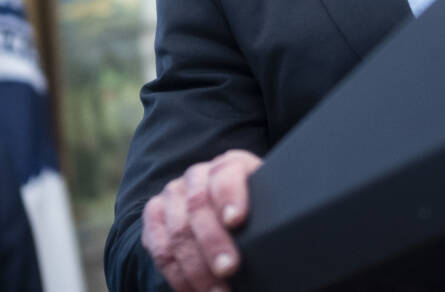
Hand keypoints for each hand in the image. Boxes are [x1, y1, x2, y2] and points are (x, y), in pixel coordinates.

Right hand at [140, 149, 262, 291]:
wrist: (224, 214)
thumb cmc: (256, 215)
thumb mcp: (267, 205)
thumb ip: (272, 210)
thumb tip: (289, 238)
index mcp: (230, 165)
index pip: (225, 174)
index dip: (229, 196)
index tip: (236, 220)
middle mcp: (198, 175)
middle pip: (198, 205)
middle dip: (213, 241)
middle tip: (228, 269)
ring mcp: (173, 194)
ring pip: (177, 231)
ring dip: (195, 267)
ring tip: (216, 291)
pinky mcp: (155, 216)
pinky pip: (159, 248)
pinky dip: (176, 275)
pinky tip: (193, 291)